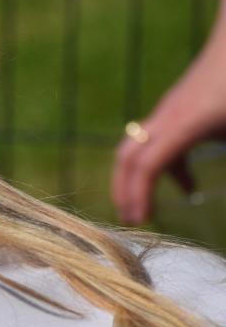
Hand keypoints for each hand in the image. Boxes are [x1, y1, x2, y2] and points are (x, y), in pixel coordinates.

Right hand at [113, 0, 225, 223]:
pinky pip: (155, 141)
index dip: (139, 194)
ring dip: (138, 180)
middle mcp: (168, 117)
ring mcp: (169, 110)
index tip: (139, 220)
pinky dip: (162, 167)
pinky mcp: (177, 106)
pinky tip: (188, 187)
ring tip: (147, 209)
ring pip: (137, 148)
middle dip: (123, 189)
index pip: (148, 165)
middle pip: (127, 156)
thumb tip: (203, 190)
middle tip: (129, 219)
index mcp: (187, 124)